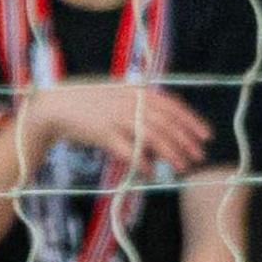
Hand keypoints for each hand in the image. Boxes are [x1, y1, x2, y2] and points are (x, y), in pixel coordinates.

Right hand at [14, 81, 209, 178]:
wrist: (54, 107)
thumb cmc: (87, 103)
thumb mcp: (117, 96)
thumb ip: (139, 106)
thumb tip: (160, 125)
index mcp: (138, 91)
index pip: (173, 106)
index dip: (192, 121)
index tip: (206, 136)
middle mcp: (131, 102)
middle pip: (167, 123)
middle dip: (186, 141)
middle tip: (198, 156)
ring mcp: (117, 117)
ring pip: (153, 136)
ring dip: (170, 153)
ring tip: (182, 166)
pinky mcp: (103, 133)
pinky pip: (128, 149)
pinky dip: (142, 161)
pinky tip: (152, 171)